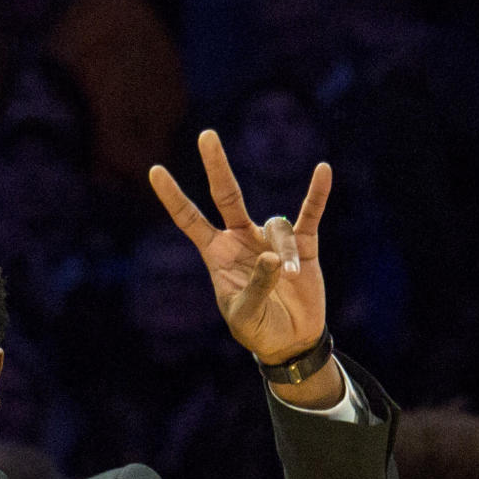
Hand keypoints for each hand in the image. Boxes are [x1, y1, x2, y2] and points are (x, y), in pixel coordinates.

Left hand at [149, 130, 331, 366]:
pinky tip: (323, 171)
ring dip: (284, 253)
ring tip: (291, 279)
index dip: (174, 198)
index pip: (190, 220)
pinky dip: (317, 194)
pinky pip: (310, 214)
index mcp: (218, 255)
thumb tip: (272, 258)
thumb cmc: (259, 330)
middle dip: (216, 166)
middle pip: (227, 194)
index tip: (155, 171)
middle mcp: (241, 239)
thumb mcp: (247, 316)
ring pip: (276, 228)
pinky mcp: (303, 244)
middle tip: (205, 135)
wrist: (291, 342)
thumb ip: (255, 287)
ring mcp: (270, 239)